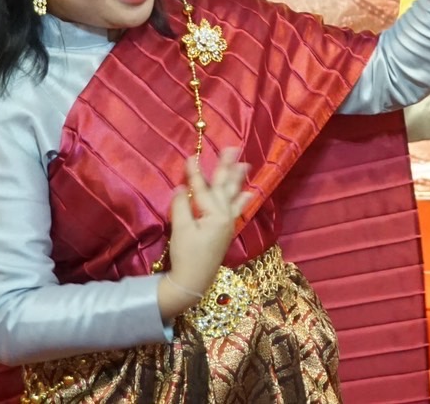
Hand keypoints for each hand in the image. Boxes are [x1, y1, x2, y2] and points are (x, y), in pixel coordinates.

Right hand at [163, 150, 252, 315]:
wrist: (193, 281)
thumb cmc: (186, 255)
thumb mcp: (180, 229)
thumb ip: (181, 206)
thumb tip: (182, 188)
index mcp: (215, 214)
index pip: (202, 189)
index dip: (195, 173)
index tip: (191, 156)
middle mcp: (225, 216)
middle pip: (224, 187)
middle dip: (227, 167)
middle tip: (232, 148)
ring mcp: (228, 223)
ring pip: (233, 196)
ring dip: (237, 179)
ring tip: (245, 164)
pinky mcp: (226, 230)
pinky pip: (237, 209)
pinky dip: (242, 199)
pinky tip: (249, 193)